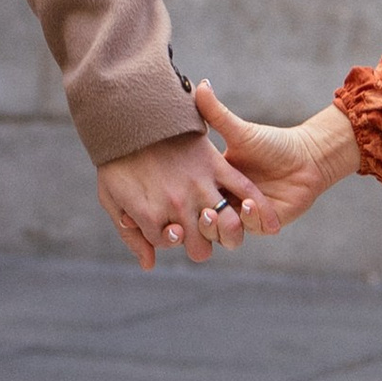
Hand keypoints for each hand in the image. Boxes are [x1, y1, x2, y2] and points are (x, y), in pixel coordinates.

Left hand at [96, 128, 260, 274]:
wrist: (130, 114)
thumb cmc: (116, 161)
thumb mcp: (111, 199)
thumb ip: (131, 236)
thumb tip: (150, 266)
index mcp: (150, 215)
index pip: (171, 244)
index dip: (169, 238)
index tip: (170, 228)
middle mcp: (177, 205)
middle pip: (200, 246)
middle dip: (199, 244)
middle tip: (197, 230)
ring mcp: (199, 185)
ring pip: (226, 225)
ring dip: (228, 232)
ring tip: (227, 227)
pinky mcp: (216, 165)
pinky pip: (243, 191)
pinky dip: (259, 209)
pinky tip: (270, 225)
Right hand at [193, 83, 360, 234]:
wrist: (307, 158)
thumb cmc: (272, 143)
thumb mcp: (240, 131)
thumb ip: (216, 114)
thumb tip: (199, 84)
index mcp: (213, 183)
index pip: (189, 198)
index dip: (180, 202)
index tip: (176, 194)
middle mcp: (226, 202)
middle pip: (202, 223)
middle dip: (199, 222)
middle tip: (201, 210)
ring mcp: (244, 216)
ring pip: (224, 234)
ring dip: (221, 227)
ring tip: (219, 213)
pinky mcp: (264, 224)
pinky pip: (252, 230)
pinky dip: (249, 221)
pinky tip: (251, 206)